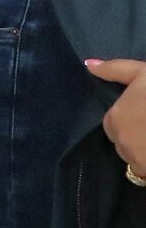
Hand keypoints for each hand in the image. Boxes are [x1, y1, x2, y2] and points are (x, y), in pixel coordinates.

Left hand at [88, 59, 145, 174]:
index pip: (113, 126)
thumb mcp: (141, 72)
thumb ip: (113, 70)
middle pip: (125, 145)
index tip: (145, 114)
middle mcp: (123, 144)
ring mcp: (141, 162)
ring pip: (138, 162)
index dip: (130, 120)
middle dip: (137, 139)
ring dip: (145, 155)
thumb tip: (89, 65)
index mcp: (115, 120)